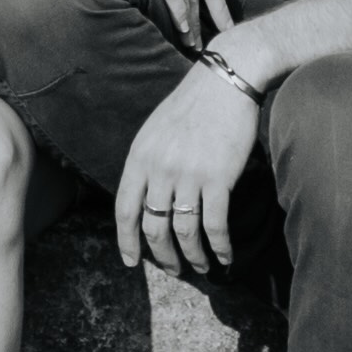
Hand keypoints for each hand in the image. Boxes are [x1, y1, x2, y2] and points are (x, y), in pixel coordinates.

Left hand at [113, 54, 259, 280]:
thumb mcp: (154, 131)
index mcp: (139, 158)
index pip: (125, 211)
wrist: (226, 81)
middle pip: (154, 228)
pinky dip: (219, 247)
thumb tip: (145, 198)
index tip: (132, 262)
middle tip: (173, 269)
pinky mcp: (218, 179)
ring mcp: (188, 176)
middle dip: (163, 256)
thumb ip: (147, 164)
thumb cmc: (191, 105)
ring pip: (184, 233)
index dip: (126, 241)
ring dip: (193, 257)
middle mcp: (159, 170)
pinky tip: (224, 257)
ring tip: (201, 267)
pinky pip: (214, 225)